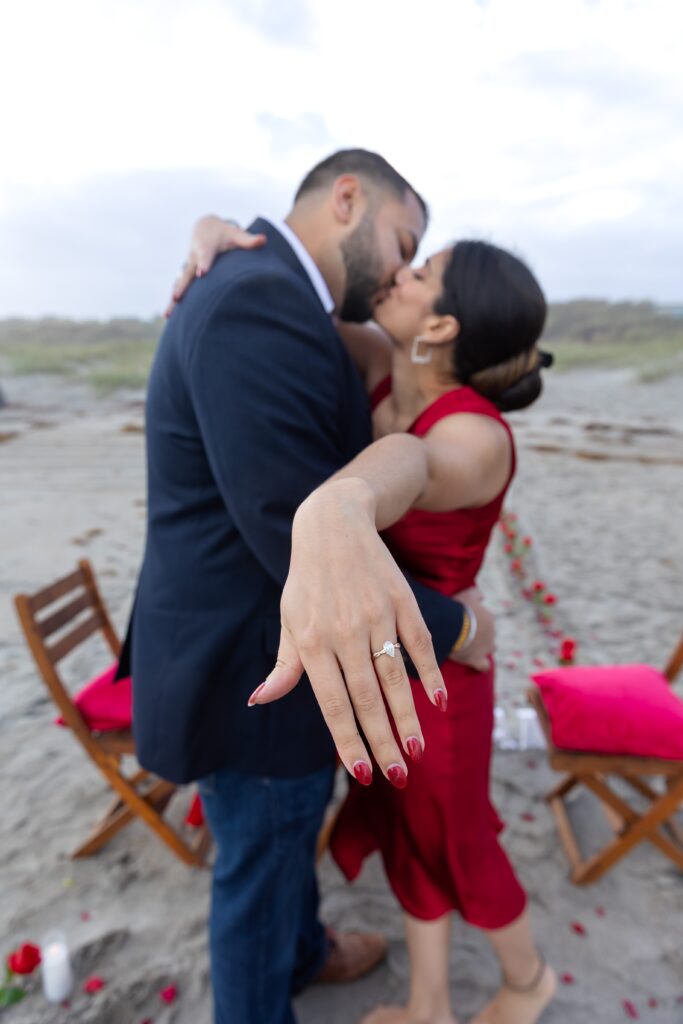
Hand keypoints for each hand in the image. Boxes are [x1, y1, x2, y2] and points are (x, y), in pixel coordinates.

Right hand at [164, 215, 266, 316]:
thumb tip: (263, 240)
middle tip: (177, 297)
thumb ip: (248, 240)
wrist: (205, 228)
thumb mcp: (235, 234)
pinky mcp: (187, 276)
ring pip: (180, 284)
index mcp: (205, 247)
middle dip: (182, 286)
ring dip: (174, 298)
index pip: (204, 255)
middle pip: (187, 273)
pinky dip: (174, 301)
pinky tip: (169, 316)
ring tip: (167, 314)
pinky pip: (180, 289)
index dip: (204, 264)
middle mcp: (194, 258)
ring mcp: (189, 268)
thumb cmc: (224, 233)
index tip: (202, 274)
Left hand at [249, 479, 446, 786]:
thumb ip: (284, 666)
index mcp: (312, 642)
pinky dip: (430, 673)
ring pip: (394, 677)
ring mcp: (375, 616)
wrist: (333, 525)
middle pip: (366, 698)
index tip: (361, 773)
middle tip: (399, 778)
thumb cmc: (306, 583)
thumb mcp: (288, 620)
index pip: (333, 703)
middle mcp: (344, 632)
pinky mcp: (401, 601)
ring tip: (417, 752)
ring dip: (407, 717)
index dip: (347, 740)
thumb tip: (259, 701)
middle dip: (383, 742)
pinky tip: (438, 702)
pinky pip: (418, 643)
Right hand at [449, 587, 494, 671]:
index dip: (479, 624)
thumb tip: (482, 595)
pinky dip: (480, 665)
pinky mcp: (477, 659)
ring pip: (490, 649)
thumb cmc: (458, 609)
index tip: (468, 624)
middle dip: (483, 636)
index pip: (488, 621)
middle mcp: (491, 633)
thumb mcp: (468, 595)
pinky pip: (483, 666)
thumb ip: (476, 594)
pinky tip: (474, 664)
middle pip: (490, 635)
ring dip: (483, 649)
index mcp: (489, 618)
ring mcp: (486, 647)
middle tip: (467, 635)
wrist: (453, 626)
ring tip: (470, 648)